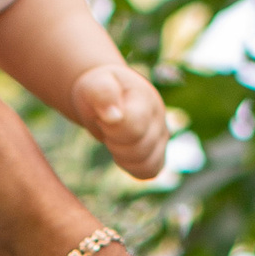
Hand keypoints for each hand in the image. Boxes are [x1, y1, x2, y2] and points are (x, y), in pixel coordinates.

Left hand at [74, 60, 169, 181]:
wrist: (103, 95)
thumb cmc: (98, 88)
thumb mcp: (93, 83)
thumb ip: (102, 93)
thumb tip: (114, 117)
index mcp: (145, 99)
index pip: (135, 127)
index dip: (113, 130)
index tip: (102, 118)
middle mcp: (159, 118)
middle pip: (139, 151)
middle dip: (114, 143)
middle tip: (105, 126)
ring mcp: (161, 137)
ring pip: (146, 164)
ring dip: (122, 156)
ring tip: (113, 137)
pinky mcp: (158, 153)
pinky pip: (148, 172)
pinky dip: (131, 167)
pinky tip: (120, 151)